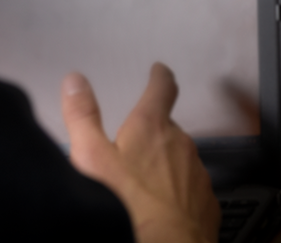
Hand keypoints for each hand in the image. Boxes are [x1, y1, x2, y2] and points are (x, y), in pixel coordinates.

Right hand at [64, 64, 218, 242]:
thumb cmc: (128, 207)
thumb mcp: (91, 158)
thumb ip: (82, 117)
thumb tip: (75, 80)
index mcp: (152, 127)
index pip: (162, 89)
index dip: (159, 77)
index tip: (159, 71)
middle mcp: (181, 144)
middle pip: (169, 129)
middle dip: (154, 134)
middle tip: (133, 147)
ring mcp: (197, 174)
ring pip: (180, 161)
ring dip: (165, 166)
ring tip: (143, 184)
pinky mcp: (205, 202)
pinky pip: (190, 190)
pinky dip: (177, 194)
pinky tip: (161, 209)